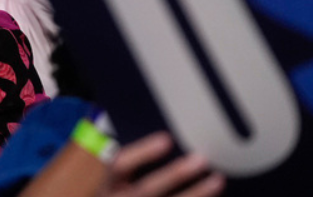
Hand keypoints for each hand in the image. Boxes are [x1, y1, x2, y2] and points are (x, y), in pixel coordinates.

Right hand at [100, 132, 223, 196]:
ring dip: (195, 194)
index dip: (142, 153)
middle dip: (175, 175)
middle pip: (147, 189)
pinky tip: (211, 196)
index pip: (119, 165)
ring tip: (217, 180)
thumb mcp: (95, 172)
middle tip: (201, 159)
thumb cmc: (105, 187)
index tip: (166, 139)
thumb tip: (130, 122)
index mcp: (102, 182)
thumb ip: (108, 150)